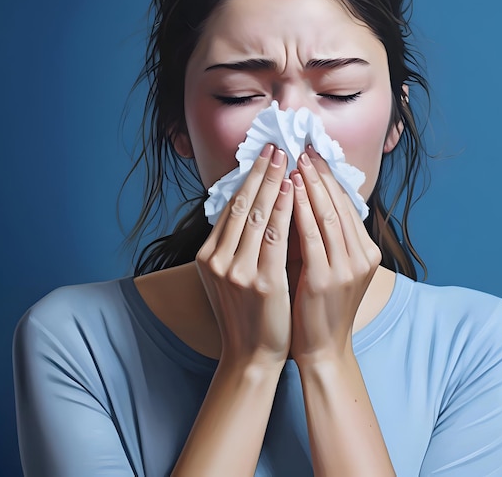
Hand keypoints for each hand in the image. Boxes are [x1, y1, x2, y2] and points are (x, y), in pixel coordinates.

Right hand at [195, 144, 293, 367]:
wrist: (251, 355)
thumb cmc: (246, 312)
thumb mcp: (229, 275)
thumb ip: (235, 243)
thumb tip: (251, 205)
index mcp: (208, 256)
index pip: (231, 208)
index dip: (248, 179)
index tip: (262, 156)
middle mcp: (218, 260)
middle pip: (242, 205)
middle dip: (260, 172)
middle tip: (275, 146)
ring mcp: (238, 271)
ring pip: (258, 215)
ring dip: (274, 183)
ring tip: (286, 159)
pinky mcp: (262, 281)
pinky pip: (275, 237)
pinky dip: (284, 210)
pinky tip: (293, 190)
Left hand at [289, 145, 381, 365]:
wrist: (322, 350)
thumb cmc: (320, 307)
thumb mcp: (333, 267)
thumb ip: (327, 237)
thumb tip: (308, 199)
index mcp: (367, 252)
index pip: (346, 205)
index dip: (328, 178)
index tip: (312, 155)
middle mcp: (362, 256)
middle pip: (338, 204)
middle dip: (319, 174)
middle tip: (303, 148)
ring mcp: (345, 268)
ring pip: (326, 214)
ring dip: (309, 184)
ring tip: (295, 161)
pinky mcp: (324, 278)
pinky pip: (310, 235)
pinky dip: (299, 209)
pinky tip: (288, 190)